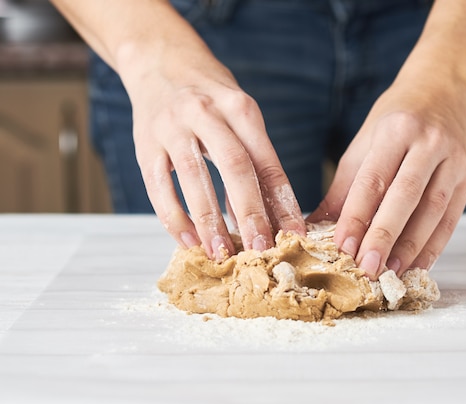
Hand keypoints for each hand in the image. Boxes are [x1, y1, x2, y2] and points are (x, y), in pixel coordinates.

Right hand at [124, 42, 305, 258]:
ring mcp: (172, 127)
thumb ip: (254, 160)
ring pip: (194, 178)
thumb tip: (270, 215)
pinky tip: (188, 240)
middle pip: (234, 167)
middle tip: (261, 249)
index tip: (294, 233)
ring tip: (223, 253)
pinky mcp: (145, 145)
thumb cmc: (210, 97)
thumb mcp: (239, 115)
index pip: (267, 160)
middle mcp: (206, 113)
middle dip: (251, 213)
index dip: (283, 200)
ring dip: (210, 221)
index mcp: (240, 108)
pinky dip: (174, 217)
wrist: (160, 62)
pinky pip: (158, 186)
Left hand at [310, 62, 465, 276]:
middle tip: (367, 267)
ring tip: (390, 272)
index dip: (357, 216)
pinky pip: (451, 218)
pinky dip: (434, 246)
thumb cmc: (398, 117)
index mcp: (396, 130)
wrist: (445, 89)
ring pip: (433, 210)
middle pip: (405, 196)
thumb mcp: (364, 143)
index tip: (342, 246)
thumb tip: (315, 226)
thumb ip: (343, 188)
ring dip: (411, 246)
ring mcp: (454, 161)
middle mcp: (429, 143)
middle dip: (384, 235)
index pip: (373, 179)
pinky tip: (418, 266)